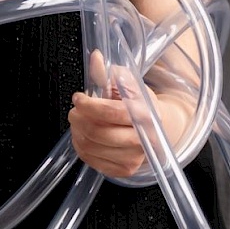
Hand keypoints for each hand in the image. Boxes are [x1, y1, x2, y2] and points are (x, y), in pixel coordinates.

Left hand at [68, 55, 192, 179]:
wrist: (154, 129)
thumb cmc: (139, 104)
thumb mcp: (127, 84)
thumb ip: (108, 73)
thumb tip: (96, 57)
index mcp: (145, 114)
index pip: (111, 112)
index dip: (89, 105)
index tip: (79, 98)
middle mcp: (142, 139)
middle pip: (97, 133)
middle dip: (78, 119)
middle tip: (75, 111)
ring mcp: (133, 158)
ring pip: (90, 147)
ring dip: (77, 132)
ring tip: (79, 122)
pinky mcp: (124, 170)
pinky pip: (91, 160)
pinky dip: (80, 146)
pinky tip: (84, 135)